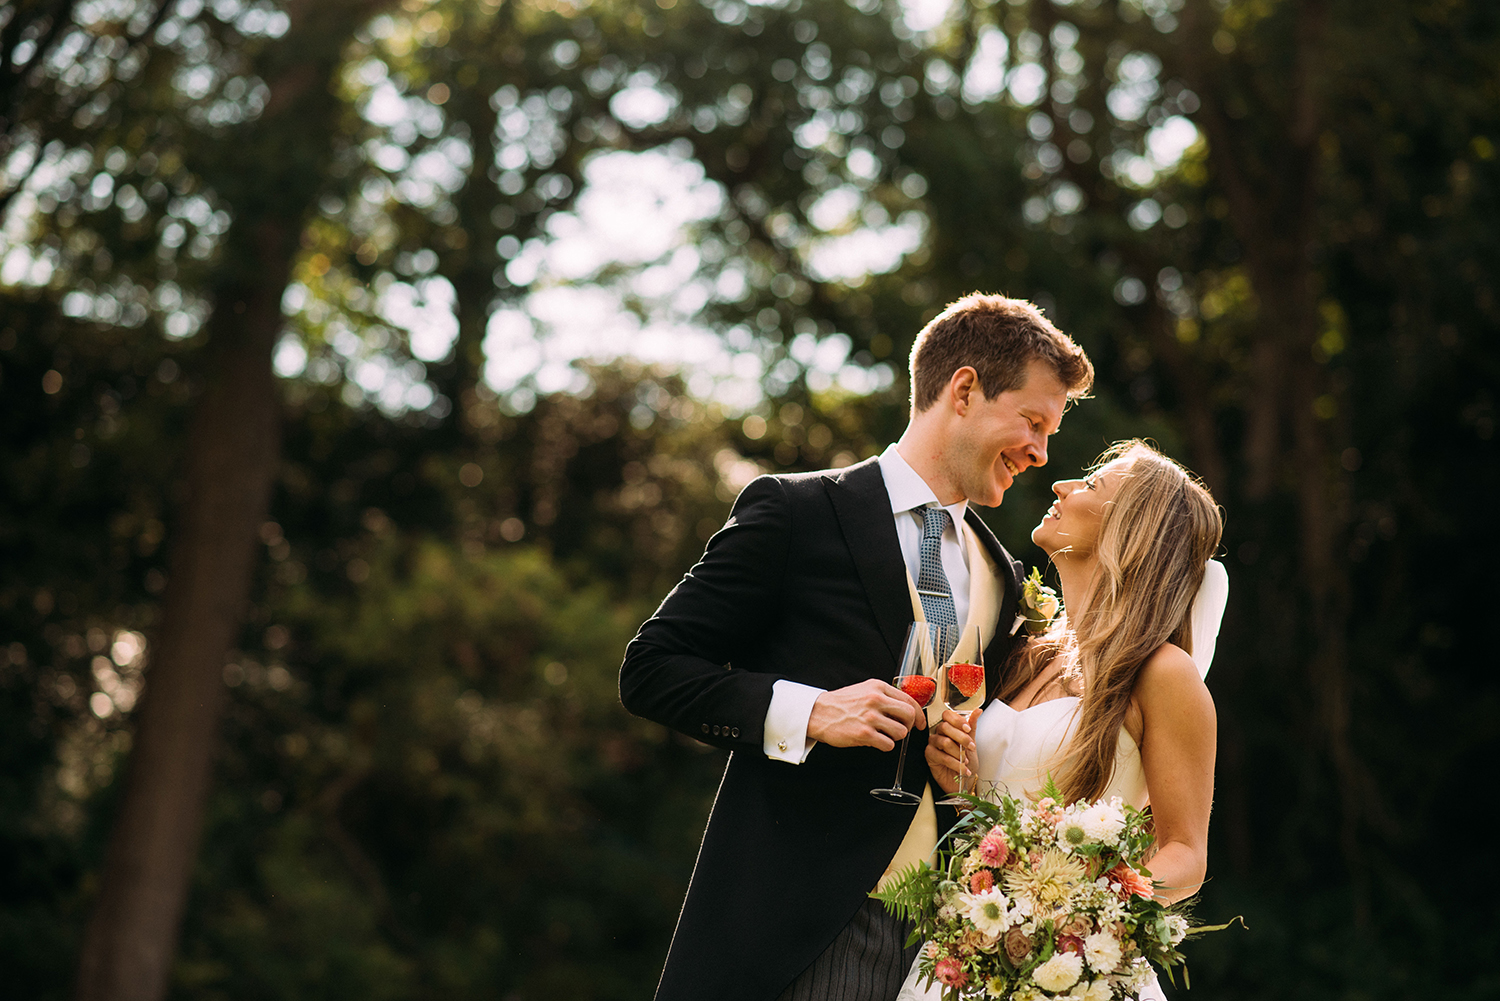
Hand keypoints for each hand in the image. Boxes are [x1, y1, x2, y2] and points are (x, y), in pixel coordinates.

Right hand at [807, 679, 924, 751]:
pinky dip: (885, 746)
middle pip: (909, 715)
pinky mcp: (865, 733)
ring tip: (884, 735)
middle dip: (910, 726)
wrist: (818, 713)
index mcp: (878, 687)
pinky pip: (888, 744)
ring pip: (901, 732)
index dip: (919, 714)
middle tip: (903, 730)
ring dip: (895, 737)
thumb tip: (905, 707)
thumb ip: (884, 695)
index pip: (909, 700)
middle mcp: (876, 700)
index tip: (920, 723)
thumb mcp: (864, 690)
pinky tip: (876, 741)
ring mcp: (871, 717)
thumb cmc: (840, 703)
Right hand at [924, 707, 981, 793]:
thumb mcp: (972, 743)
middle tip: (970, 747)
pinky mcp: (929, 756)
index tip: (968, 729)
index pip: (947, 715)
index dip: (957, 720)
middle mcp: (939, 733)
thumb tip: (978, 711)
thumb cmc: (966, 761)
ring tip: (965, 761)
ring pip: (944, 742)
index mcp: (949, 727)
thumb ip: (972, 727)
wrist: (964, 781)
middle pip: (944, 727)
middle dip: (961, 737)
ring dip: (958, 753)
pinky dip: (954, 763)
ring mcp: (933, 744)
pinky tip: (962, 768)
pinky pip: (941, 756)